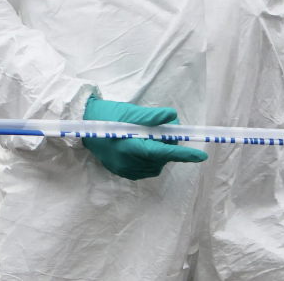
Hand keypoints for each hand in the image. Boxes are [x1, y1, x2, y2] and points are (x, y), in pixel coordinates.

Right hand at [82, 96, 207, 179]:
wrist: (82, 123)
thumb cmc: (106, 114)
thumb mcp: (129, 112)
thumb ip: (152, 117)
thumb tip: (173, 117)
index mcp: (131, 146)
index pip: (163, 152)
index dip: (183, 154)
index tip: (200, 156)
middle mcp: (129, 162)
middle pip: (160, 159)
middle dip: (168, 147)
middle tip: (166, 132)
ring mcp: (124, 169)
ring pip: (154, 166)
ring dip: (159, 154)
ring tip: (151, 139)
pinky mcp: (121, 172)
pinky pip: (144, 170)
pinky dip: (150, 160)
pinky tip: (143, 148)